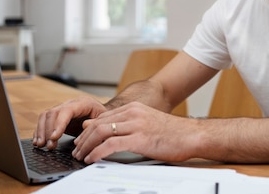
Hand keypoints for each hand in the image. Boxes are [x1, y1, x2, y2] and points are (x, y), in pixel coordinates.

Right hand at [33, 96, 106, 149]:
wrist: (102, 114)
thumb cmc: (103, 118)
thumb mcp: (104, 120)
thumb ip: (95, 123)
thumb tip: (85, 126)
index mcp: (82, 103)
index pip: (67, 111)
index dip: (59, 124)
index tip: (55, 137)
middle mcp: (69, 104)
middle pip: (53, 113)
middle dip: (48, 130)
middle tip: (48, 145)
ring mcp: (61, 109)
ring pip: (45, 116)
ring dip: (41, 131)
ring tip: (40, 145)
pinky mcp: (56, 117)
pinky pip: (43, 121)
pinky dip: (39, 131)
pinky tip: (38, 142)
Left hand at [72, 101, 194, 163]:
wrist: (192, 135)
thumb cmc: (172, 133)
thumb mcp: (147, 123)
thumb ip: (129, 125)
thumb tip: (109, 133)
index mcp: (134, 109)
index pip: (102, 118)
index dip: (88, 131)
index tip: (81, 141)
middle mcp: (133, 113)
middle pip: (98, 124)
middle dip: (83, 139)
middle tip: (76, 151)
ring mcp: (136, 125)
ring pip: (101, 132)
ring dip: (87, 146)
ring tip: (81, 157)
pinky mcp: (139, 139)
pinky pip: (111, 145)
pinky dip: (97, 152)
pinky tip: (92, 159)